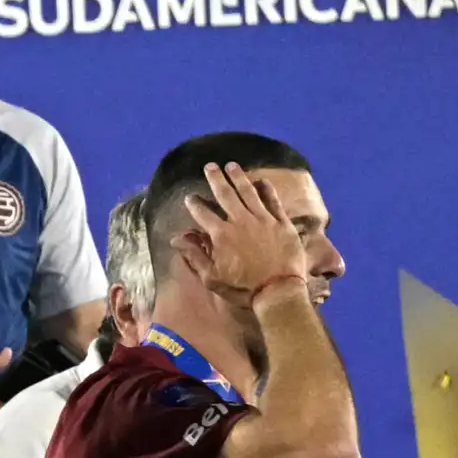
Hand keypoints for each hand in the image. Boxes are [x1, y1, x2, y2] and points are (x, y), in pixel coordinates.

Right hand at [171, 162, 305, 306]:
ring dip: (239, 177)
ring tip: (232, 165)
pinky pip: (273, 201)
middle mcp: (240, 221)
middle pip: (225, 194)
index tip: (190, 197)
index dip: (194, 203)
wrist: (279, 293)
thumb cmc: (243, 288)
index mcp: (221, 234)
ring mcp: (263, 220)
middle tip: (210, 166)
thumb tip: (175, 239)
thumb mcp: (212, 277)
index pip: (203, 213)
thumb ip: (194, 256)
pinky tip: (262, 180)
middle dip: (216, 179)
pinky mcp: (281, 223)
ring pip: (248, 192)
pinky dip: (267, 189)